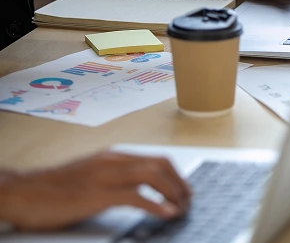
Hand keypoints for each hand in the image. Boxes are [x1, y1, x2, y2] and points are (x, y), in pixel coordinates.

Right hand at [0, 151, 190, 230]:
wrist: (22, 191)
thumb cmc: (53, 188)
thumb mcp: (90, 176)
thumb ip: (113, 178)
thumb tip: (138, 188)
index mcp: (113, 156)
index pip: (156, 159)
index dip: (176, 174)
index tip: (185, 189)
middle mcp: (113, 161)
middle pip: (160, 165)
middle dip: (180, 183)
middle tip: (188, 201)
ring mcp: (105, 175)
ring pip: (153, 176)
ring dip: (173, 193)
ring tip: (181, 208)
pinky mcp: (97, 193)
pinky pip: (135, 196)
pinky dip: (156, 205)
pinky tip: (166, 214)